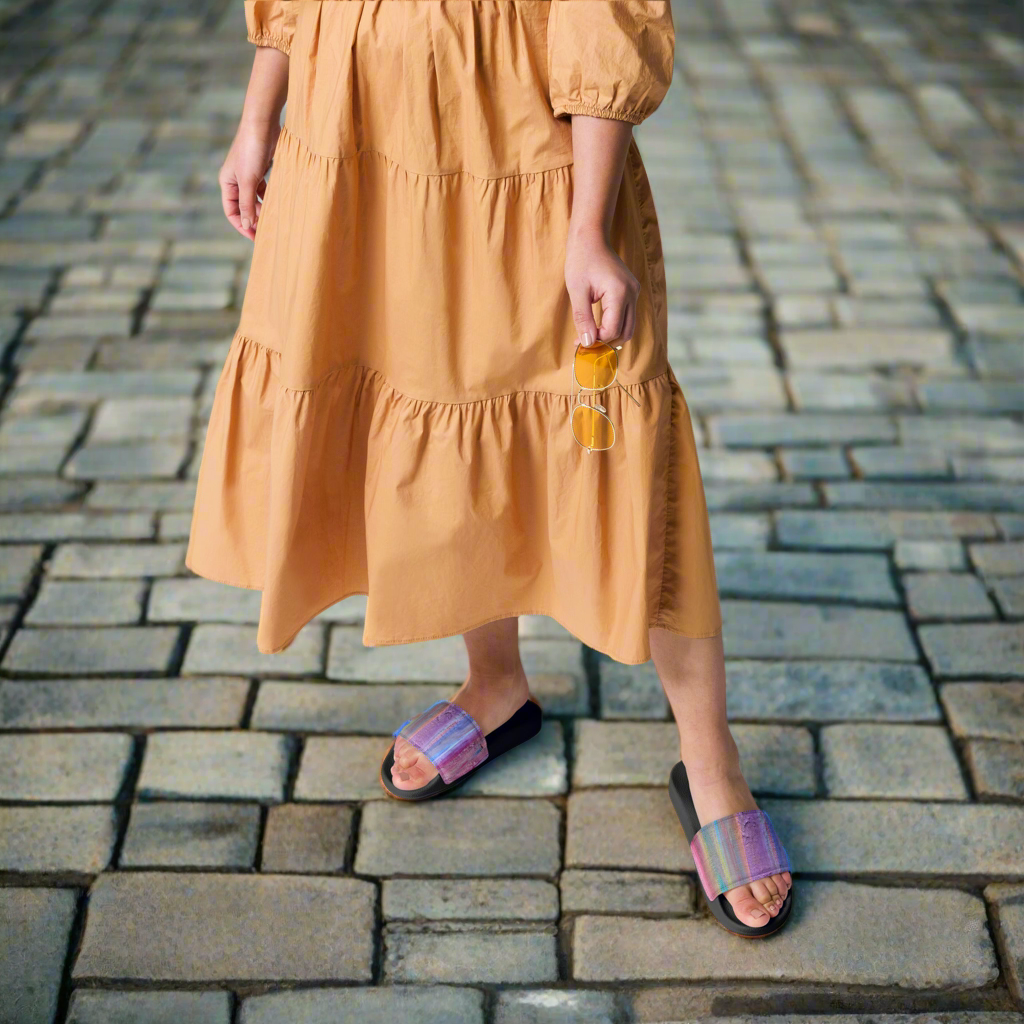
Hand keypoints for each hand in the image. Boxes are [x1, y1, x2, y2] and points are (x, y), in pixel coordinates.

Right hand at [219, 117, 280, 240]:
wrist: (263, 124)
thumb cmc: (252, 150)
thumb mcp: (248, 181)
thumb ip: (248, 204)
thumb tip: (247, 225)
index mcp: (227, 182)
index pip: (231, 211)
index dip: (242, 225)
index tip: (256, 237)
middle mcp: (235, 180)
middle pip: (244, 207)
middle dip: (255, 218)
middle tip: (270, 231)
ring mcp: (248, 175)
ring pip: (256, 199)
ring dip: (264, 209)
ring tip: (276, 219)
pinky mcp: (261, 169)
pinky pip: (265, 190)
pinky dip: (270, 198)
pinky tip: (279, 204)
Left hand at [564, 224, 639, 348]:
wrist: (591, 238)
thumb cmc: (581, 260)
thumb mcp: (577, 291)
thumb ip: (583, 319)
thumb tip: (587, 343)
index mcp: (619, 293)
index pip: (612, 330)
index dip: (596, 340)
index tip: (578, 342)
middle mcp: (632, 293)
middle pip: (625, 332)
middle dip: (606, 342)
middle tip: (584, 343)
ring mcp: (634, 292)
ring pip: (628, 327)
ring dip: (611, 336)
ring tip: (590, 336)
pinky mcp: (631, 291)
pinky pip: (626, 316)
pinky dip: (614, 325)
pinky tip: (597, 325)